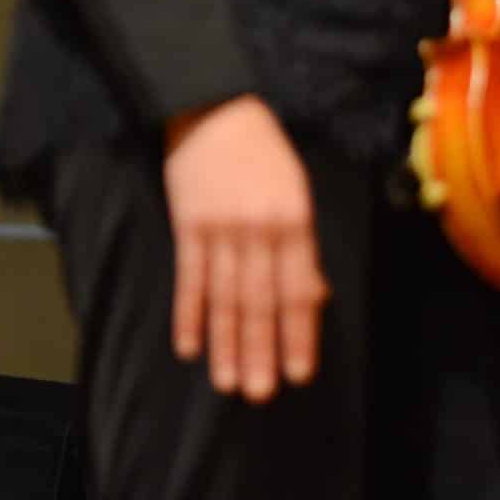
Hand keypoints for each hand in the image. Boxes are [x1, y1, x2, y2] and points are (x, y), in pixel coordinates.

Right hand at [163, 95, 328, 403]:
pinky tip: (189, 346)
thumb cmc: (262, 150)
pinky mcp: (186, 224)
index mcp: (294, 220)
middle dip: (260, 351)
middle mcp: (258, 230)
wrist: (211, 105)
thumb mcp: (295, 190)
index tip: (298, 375)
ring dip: (226, 343)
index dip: (298, 335)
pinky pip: (189, 277)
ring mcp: (219, 229)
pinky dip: (189, 314)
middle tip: (259, 394)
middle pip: (260, 302)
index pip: (297, 290)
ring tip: (227, 382)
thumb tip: (312, 296)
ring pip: (225, 297)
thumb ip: (302, 245)